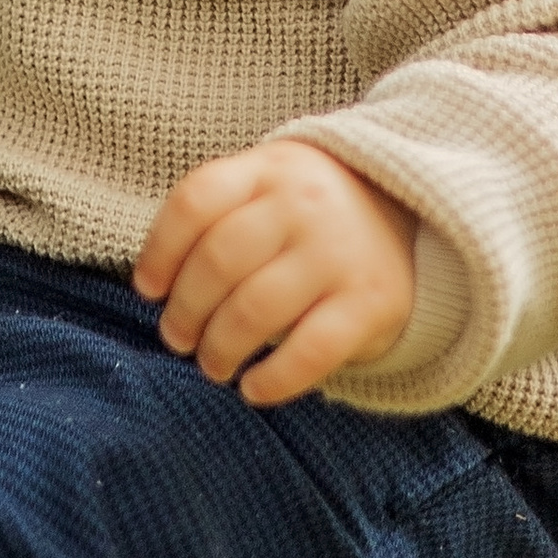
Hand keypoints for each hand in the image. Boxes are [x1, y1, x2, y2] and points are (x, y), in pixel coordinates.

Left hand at [134, 137, 417, 407]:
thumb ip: (216, 216)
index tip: (147, 289)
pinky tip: (253, 389)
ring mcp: (338, 252)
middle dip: (184, 311)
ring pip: (255, 310)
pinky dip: (273, 379)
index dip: (159, 251)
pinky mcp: (372, 302)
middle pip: (218, 261)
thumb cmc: (307, 211)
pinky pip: (310, 351)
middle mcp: (302, 204)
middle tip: (177, 338)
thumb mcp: (266, 185)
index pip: (195, 202)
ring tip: (212, 365)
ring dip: (219, 349)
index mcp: (268, 169)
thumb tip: (153, 285)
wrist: (409, 211)